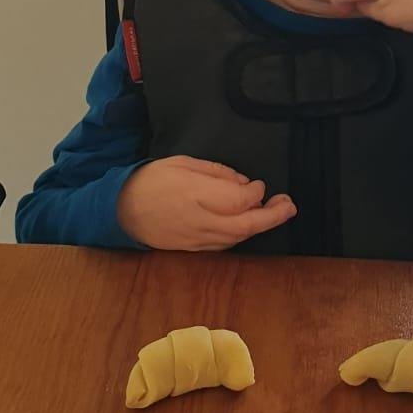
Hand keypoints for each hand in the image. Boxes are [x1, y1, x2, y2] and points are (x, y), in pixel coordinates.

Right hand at [116, 156, 296, 250]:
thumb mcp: (183, 163)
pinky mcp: (195, 249)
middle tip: (290, 205)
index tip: (260, 184)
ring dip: (260, 226)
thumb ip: (216, 172)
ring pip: (239, 238)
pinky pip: (225, 245)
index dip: (257, 192)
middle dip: (273, 216)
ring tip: (276, 212)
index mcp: (197, 194)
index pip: (240, 199)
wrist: (122, 211)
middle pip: (247, 225)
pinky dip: (241, 235)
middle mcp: (201, 220)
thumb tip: (243, 183)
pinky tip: (248, 223)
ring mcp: (198, 239)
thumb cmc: (152, 181)